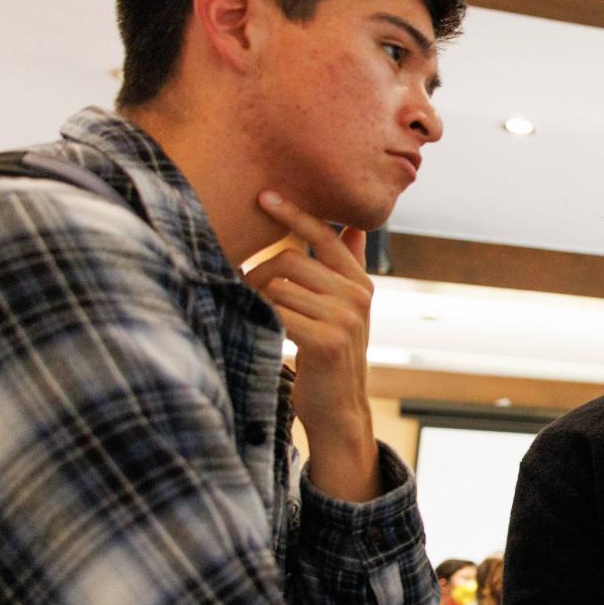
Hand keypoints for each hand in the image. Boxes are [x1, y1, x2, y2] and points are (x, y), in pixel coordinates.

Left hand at [244, 191, 379, 500]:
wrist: (339, 409)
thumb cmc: (331, 355)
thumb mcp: (347, 309)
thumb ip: (346, 267)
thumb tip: (353, 227)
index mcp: (361, 284)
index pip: (324, 236)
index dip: (294, 213)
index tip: (263, 195)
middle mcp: (358, 297)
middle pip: (290, 259)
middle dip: (258, 271)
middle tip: (242, 289)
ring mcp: (345, 319)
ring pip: (278, 284)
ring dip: (255, 297)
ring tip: (251, 313)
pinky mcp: (326, 341)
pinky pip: (276, 312)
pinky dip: (259, 317)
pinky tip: (257, 328)